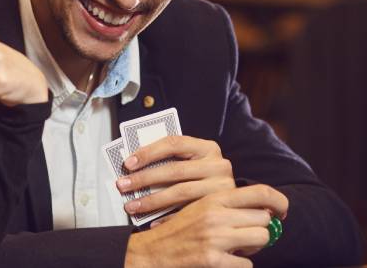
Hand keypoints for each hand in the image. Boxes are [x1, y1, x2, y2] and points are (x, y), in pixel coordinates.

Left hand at [116, 135, 235, 216]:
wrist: (243, 199)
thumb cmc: (204, 176)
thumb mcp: (193, 161)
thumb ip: (172, 158)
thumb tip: (134, 164)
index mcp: (208, 147)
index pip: (174, 143)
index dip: (149, 152)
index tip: (128, 163)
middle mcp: (218, 165)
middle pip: (175, 170)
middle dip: (144, 179)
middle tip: (123, 185)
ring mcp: (221, 187)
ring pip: (180, 192)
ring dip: (152, 201)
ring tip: (132, 206)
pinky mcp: (220, 207)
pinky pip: (188, 213)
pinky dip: (167, 218)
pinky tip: (153, 222)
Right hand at [124, 185, 287, 267]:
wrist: (151, 252)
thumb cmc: (180, 229)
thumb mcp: (203, 207)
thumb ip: (230, 205)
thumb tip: (266, 211)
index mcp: (215, 197)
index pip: (260, 192)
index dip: (279, 201)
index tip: (283, 211)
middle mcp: (217, 214)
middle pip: (263, 219)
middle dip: (260, 230)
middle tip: (246, 237)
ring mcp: (215, 237)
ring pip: (260, 239)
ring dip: (253, 247)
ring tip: (237, 248)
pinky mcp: (212, 260)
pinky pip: (246, 264)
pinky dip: (239, 265)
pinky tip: (225, 261)